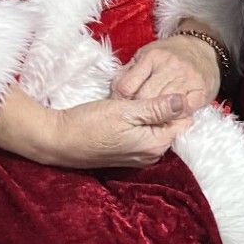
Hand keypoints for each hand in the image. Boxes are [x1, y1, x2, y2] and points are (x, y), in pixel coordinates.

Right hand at [48, 93, 194, 169]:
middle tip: (144, 92)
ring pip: (157, 129)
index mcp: (156, 145)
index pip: (183, 121)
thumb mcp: (126, 110)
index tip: (162, 87)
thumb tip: (184, 102)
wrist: (59, 140)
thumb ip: (158, 108)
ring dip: (150, 114)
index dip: (177, 102)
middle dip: (163, 108)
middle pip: (171, 126)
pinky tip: (126, 110)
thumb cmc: (90, 124)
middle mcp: (151, 155)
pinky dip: (140, 121)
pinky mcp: (127, 154)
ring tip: (133, 99)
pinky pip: (144, 134)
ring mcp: (139, 157)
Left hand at [112, 33, 220, 110]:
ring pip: (162, 107)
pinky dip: (174, 118)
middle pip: (144, 98)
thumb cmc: (169, 54)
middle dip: (137, 109)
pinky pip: (183, 112)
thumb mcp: (145, 55)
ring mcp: (186, 79)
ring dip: (155, 117)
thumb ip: (128, 72)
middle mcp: (169, 67)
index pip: (126, 87)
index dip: (120, 101)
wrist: (202, 49)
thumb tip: (114, 92)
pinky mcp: (201, 92)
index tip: (120, 107)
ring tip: (150, 120)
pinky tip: (169, 119)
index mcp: (151, 57)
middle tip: (135, 116)